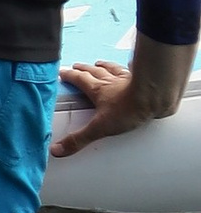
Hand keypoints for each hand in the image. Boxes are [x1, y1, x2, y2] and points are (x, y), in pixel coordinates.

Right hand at [52, 38, 194, 158]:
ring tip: (99, 64)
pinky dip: (131, 66)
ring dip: (104, 66)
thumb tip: (57, 150)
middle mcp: (111, 81)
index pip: (79, 80)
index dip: (70, 76)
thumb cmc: (129, 109)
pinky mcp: (143, 80)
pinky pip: (134, 70)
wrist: (156, 97)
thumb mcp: (100, 128)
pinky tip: (131, 63)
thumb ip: (79, 139)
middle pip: (94, 72)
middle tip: (77, 66)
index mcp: (98, 90)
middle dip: (84, 69)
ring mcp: (128, 79)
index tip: (63, 72)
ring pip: (112, 69)